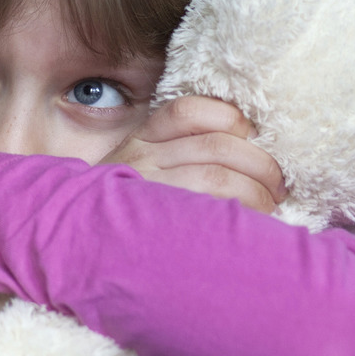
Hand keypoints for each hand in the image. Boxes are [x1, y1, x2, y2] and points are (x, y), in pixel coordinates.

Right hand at [99, 96, 285, 214]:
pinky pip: (205, 214)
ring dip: (255, 191)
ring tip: (271, 206)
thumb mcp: (138, 164)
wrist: (75, 244)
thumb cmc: (121, 206)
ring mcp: (146, 193)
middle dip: (259, 164)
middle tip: (279, 185)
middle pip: (215, 146)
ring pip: (215, 178)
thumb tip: (246, 145)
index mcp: (141, 137)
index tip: (253, 138)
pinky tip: (248, 225)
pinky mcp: (153, 226)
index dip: (230, 119)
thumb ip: (176, 150)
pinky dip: (235, 215)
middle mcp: (142, 160)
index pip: (188, 112)